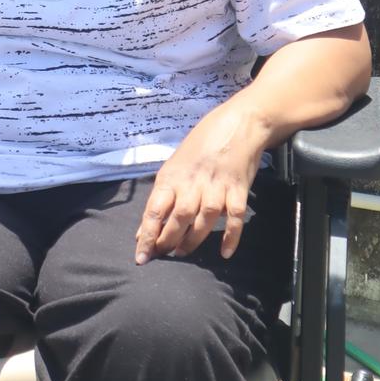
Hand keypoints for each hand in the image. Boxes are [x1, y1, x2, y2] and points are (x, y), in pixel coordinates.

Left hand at [135, 100, 267, 264]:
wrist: (238, 123)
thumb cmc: (202, 144)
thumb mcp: (175, 166)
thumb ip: (161, 198)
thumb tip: (143, 231)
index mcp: (173, 175)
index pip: (155, 210)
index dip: (147, 235)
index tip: (141, 257)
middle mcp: (193, 182)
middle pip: (178, 218)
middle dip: (168, 241)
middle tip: (162, 255)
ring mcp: (217, 186)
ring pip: (203, 220)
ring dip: (192, 241)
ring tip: (183, 252)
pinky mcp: (238, 189)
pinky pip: (234, 218)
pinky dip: (230, 237)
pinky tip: (225, 253)